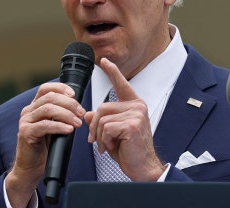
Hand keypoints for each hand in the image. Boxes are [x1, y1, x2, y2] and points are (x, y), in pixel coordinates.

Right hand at [5, 82, 85, 206]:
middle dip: (69, 104)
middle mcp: (28, 112)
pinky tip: (68, 130)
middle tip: (81, 113)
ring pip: (47, 109)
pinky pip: (45, 125)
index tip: (74, 94)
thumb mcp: (54, 128)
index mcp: (34, 107)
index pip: (45, 89)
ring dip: (66, 114)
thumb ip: (61, 116)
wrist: (31, 168)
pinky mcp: (26, 133)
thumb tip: (79, 108)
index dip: (60, 88)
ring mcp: (25, 122)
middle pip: (49, 98)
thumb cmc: (43, 149)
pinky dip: (59, 126)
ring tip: (77, 123)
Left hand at [84, 57, 164, 180]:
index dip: (112, 72)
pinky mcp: (132, 125)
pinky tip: (114, 147)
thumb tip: (87, 114)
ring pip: (102, 119)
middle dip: (95, 127)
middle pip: (101, 108)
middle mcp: (136, 106)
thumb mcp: (110, 132)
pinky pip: (106, 128)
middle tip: (100, 141)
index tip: (104, 61)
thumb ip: (101, 120)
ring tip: (109, 145)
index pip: (121, 84)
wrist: (142, 168)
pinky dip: (105, 140)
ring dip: (100, 136)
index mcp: (133, 105)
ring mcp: (136, 114)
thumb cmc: (128, 150)